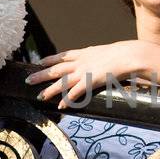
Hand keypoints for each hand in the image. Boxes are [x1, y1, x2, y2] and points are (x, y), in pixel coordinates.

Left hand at [25, 40, 159, 108]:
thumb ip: (102, 57)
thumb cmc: (126, 54)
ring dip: (49, 89)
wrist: (132, 54)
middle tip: (28, 80)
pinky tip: (60, 105)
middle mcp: (82, 61)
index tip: (39, 61)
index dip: (50, 59)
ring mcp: (85, 71)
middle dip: (41, 74)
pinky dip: (67, 99)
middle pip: (56, 68)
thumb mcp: (110, 52)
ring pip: (62, 81)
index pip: (63, 55)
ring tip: (39, 96)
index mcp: (86, 53)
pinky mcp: (91, 81)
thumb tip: (103, 61)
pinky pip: (76, 92)